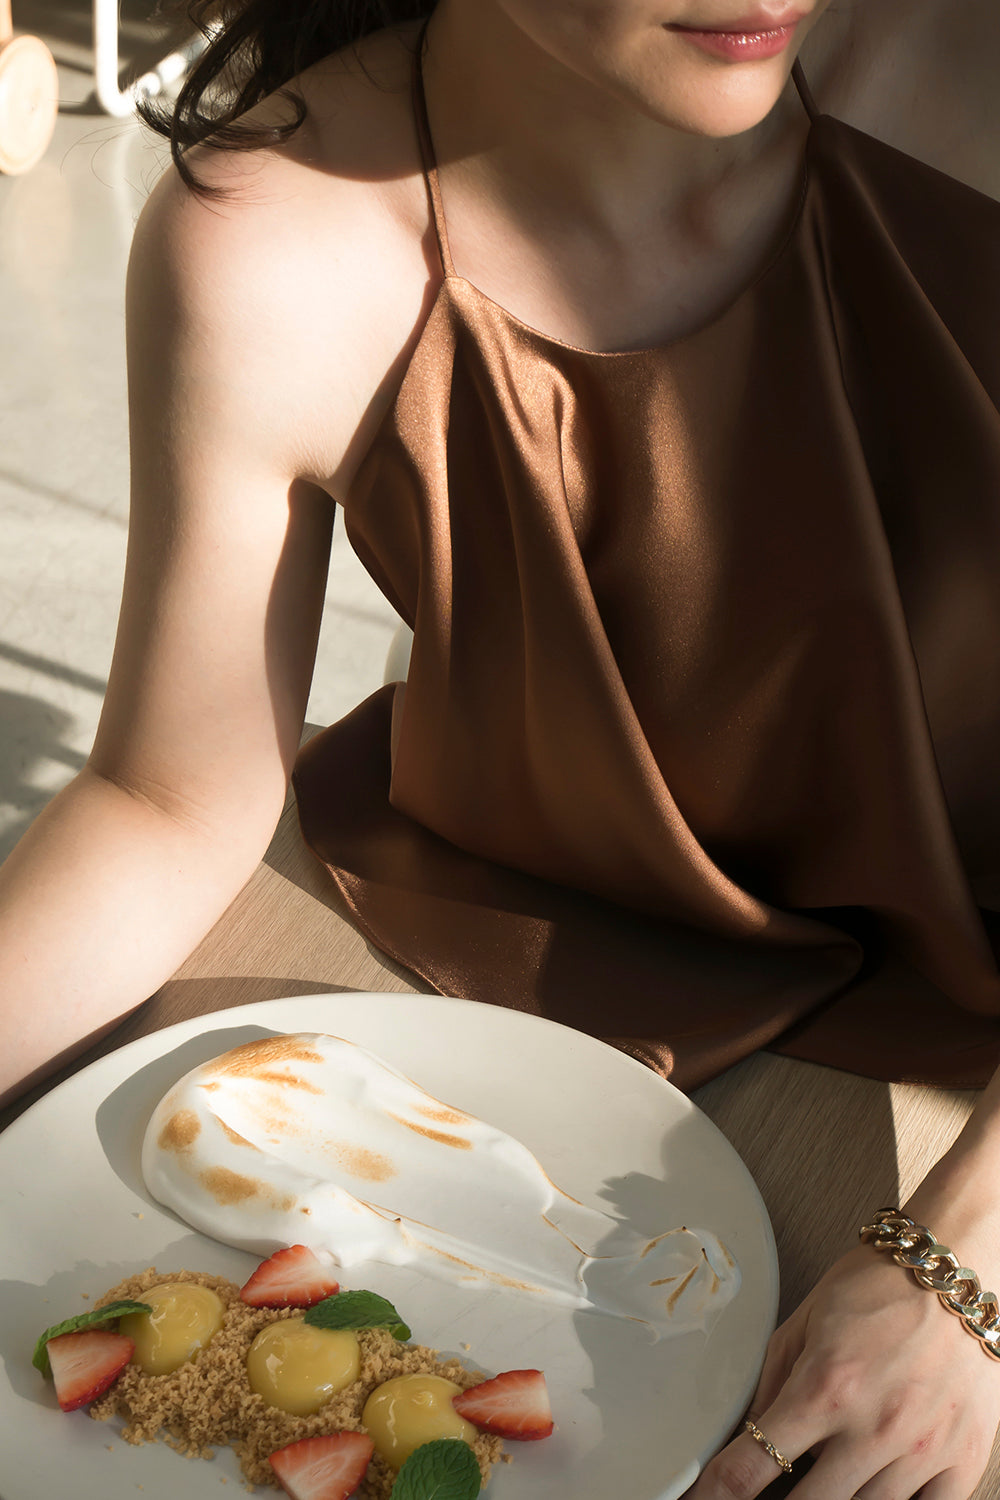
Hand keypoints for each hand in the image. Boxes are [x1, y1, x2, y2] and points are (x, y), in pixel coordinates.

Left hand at [684, 1243, 999, 1499]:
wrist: (951, 1275)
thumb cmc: (877, 1288)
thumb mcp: (805, 1321)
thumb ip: (772, 1382)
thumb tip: (744, 1433)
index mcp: (825, 1387)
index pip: (754, 1465)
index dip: (719, 1493)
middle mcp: (872, 1427)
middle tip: (772, 1488)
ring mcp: (920, 1451)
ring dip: (834, 1499)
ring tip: (830, 1470)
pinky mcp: (961, 1462)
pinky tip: (874, 1488)